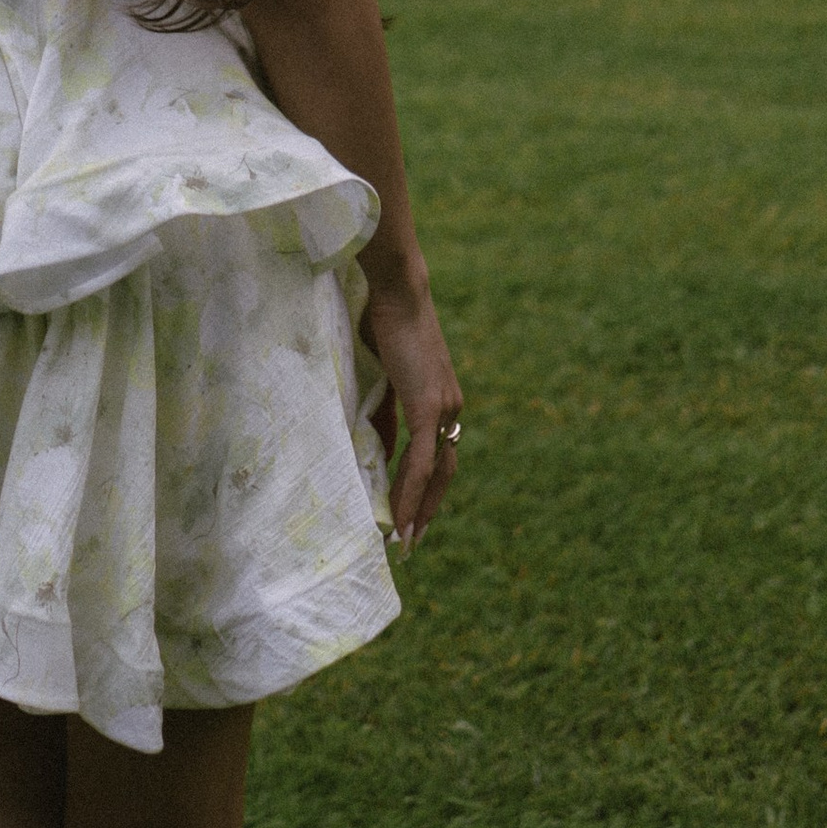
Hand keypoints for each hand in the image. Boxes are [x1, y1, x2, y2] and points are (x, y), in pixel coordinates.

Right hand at [360, 260, 462, 550]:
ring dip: (420, 507)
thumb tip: (376, 444)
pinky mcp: (428, 407)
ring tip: (405, 538)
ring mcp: (443, 407)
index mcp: (442, 397)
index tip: (411, 511)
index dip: (425, 484)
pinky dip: (410, 492)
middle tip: (412, 537)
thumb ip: (386, 410)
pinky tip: (399, 515)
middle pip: (446, 470)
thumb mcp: (385, 374)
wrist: (397, 289)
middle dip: (428, 506)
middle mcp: (450, 407)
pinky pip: (421, 462)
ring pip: (436, 473)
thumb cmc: (385, 319)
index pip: (439, 452)